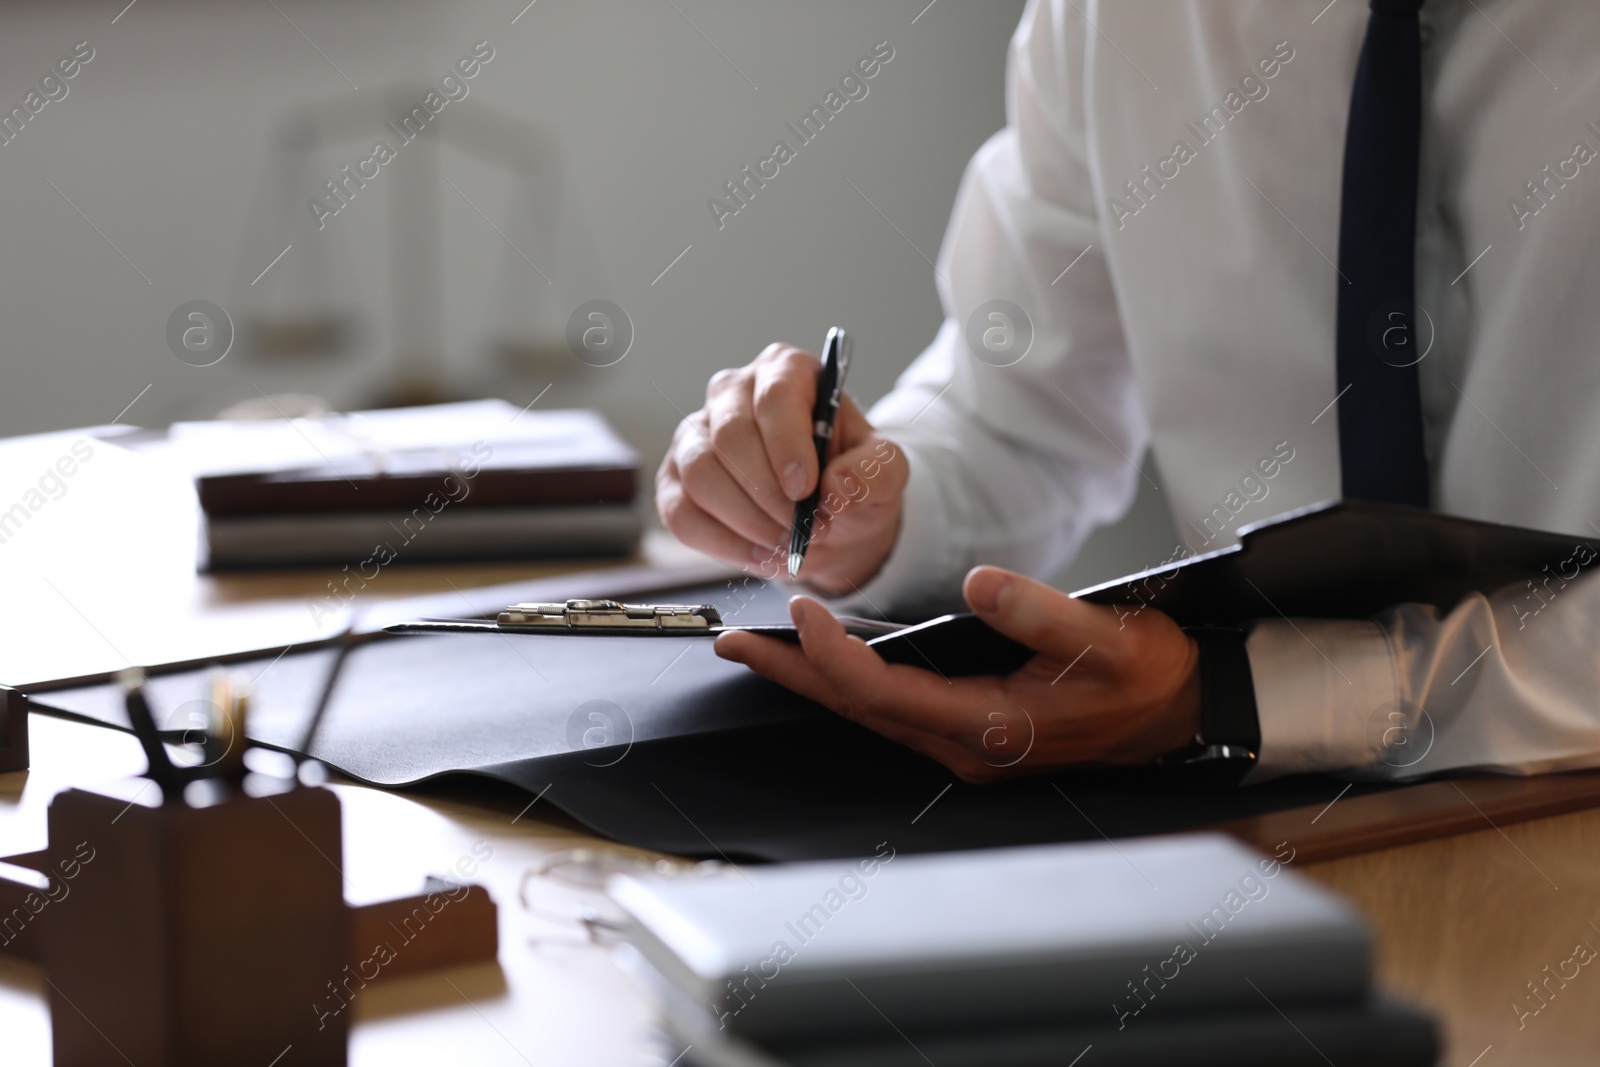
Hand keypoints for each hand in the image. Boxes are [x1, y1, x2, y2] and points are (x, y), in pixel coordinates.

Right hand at [657, 343, 907, 595]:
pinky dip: (722, 543)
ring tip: (787, 545)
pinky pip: (680, 513)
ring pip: (700, 474)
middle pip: (730, 435)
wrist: (827, 515)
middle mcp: (732, 392)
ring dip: (746, 521)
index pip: (774, 396)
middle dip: (768, 493)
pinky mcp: (675, 479)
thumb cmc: (849, 478)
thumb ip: (873, 472)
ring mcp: (696, 434)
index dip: (787, 445)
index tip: (805, 490)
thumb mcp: (883, 472)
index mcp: (786, 371)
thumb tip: (837, 487)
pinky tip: (761, 555)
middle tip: (802, 530)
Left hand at [714, 565, 1201, 782]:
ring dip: (813, 679)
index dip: (832, 654)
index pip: (883, 692)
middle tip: (732, 645)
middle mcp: (965, 745)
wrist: (1182, 715)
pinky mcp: (970, 730)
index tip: (798, 609)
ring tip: (762, 649)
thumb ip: (1039, 613)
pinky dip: (850, 682)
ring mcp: (965, 743)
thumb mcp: (1104, 639)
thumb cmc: (1147, 680)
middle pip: (856, 709)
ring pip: (868, 713)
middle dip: (791, 675)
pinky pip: (891, 709)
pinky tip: (830, 661)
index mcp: (989, 724)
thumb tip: (979, 582)